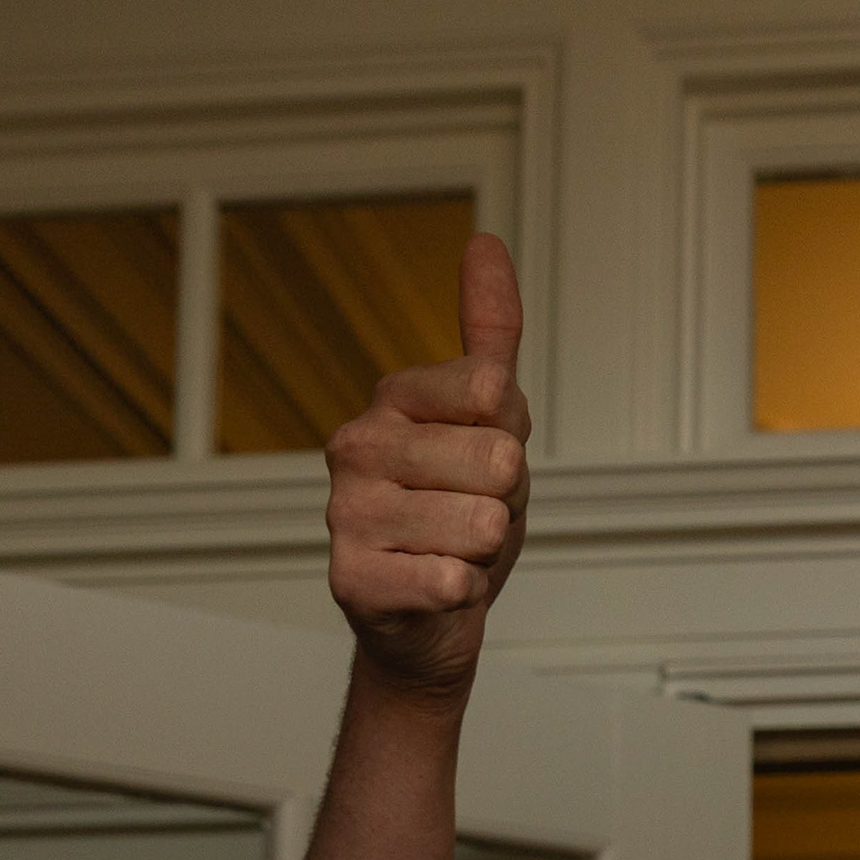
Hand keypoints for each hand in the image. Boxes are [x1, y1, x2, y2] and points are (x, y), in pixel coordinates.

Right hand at [325, 233, 529, 698]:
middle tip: (470, 517)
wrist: (431, 617)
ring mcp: (347, 513)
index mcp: (393, 398)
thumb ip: (490, 332)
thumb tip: (483, 242)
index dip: (512, 438)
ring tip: (452, 552)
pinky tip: (434, 589)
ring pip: (482, 523)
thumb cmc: (461, 512)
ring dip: (485, 552)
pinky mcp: (351, 580)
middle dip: (505, 501)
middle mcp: (357, 445)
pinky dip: (462, 594)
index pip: (494, 391)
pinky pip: (453, 580)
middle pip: (498, 459)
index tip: (484, 461)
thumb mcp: (492, 417)